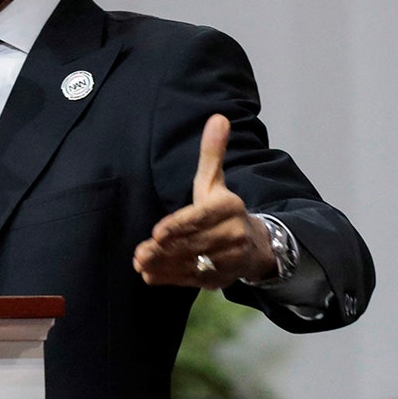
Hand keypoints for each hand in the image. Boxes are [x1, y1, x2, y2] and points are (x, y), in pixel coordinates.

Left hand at [132, 114, 276, 288]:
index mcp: (229, 209)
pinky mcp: (221, 279)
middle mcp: (233, 235)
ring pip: (193, 263)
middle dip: (166, 249)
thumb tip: (218, 118)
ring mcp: (228, 260)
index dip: (179, 226)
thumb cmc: (224, 209)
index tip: (158, 231)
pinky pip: (193, 280)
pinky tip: (150, 276)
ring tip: (141, 263)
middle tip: (140, 252)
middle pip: (195, 244)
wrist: (257, 245)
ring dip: (165, 265)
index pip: (201, 218)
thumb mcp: (216, 181)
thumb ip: (212, 153)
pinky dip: (171, 278)